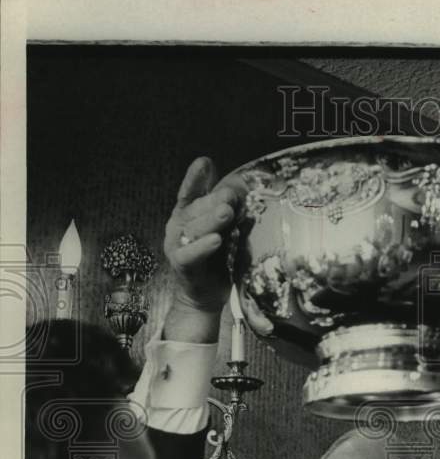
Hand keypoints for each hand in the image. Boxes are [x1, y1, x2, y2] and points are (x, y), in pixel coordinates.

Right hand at [163, 157, 244, 313]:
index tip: (204, 163)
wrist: (204, 296)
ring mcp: (177, 245)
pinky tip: (216, 241)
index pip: (191, 191)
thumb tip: (243, 188)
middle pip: (196, 208)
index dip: (196, 177)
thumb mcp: (226, 231)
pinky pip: (191, 254)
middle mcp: (179, 226)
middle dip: (214, 200)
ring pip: (195, 229)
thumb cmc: (216, 260)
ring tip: (226, 213)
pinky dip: (203, 247)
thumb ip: (230, 211)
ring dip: (211, 220)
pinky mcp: (181, 265)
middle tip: (232, 195)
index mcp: (188, 213)